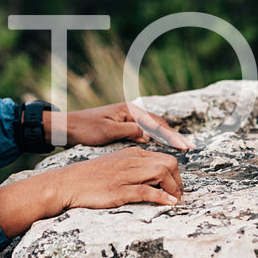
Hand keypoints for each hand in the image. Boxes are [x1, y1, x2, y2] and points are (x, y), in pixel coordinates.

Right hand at [0, 147, 182, 236]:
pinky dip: (163, 197)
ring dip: (175, 189)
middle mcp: (131, 161)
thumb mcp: (116, 165)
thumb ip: (135, 168)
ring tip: (176, 201)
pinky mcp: (119, 190)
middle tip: (179, 196)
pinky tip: (168, 204)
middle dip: (179, 181)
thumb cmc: (91, 177)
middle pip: (169, 163)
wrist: (67, 183)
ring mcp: (126, 175)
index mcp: (132, 153)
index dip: (177, 174)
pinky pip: (147, 190)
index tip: (177, 188)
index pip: (165, 157)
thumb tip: (155, 178)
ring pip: (162, 173)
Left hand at [47, 101, 192, 149]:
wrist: (68, 127)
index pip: (156, 122)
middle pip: (158, 123)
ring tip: (181, 147)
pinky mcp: (123, 125)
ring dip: (167, 136)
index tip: (184, 145)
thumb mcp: (108, 130)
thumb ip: (130, 130)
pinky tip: (162, 146)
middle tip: (189, 147)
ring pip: (153, 127)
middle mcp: (130, 111)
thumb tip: (148, 134)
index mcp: (129, 110)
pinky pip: (145, 130)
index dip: (171, 135)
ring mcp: (127, 118)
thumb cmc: (86, 128)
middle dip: (174, 135)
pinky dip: (156, 137)